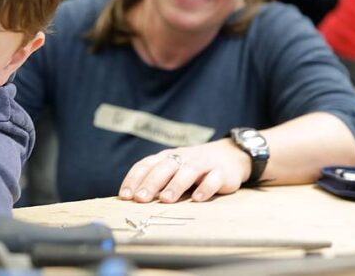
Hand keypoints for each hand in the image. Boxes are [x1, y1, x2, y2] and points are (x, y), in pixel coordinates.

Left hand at [118, 139, 249, 202]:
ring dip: (176, 185)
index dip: (135, 179)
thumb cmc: (194, 167)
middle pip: (165, 167)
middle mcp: (183, 158)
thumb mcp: (173, 169)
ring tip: (166, 199)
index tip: (125, 195)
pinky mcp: (222, 172)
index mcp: (167, 157)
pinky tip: (197, 199)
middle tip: (141, 199)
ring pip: (188, 171)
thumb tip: (132, 200)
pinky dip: (205, 188)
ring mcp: (203, 164)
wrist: (230, 155)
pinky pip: (213, 179)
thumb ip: (156, 180)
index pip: (147, 165)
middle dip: (151, 183)